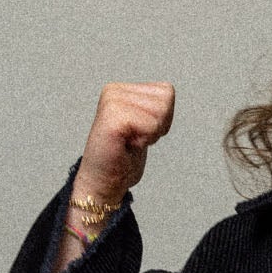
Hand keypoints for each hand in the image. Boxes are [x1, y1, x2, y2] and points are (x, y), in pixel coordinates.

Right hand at [76, 81, 174, 201]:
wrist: (102, 182)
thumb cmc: (122, 158)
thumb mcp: (144, 125)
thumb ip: (155, 105)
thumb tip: (168, 91)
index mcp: (121, 90)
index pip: (166, 91)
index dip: (162, 119)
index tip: (141, 133)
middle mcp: (114, 91)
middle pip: (166, 99)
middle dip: (158, 126)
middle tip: (135, 139)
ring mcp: (112, 101)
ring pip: (161, 111)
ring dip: (150, 133)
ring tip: (130, 142)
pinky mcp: (113, 117)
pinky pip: (151, 124)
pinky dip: (145, 140)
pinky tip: (127, 145)